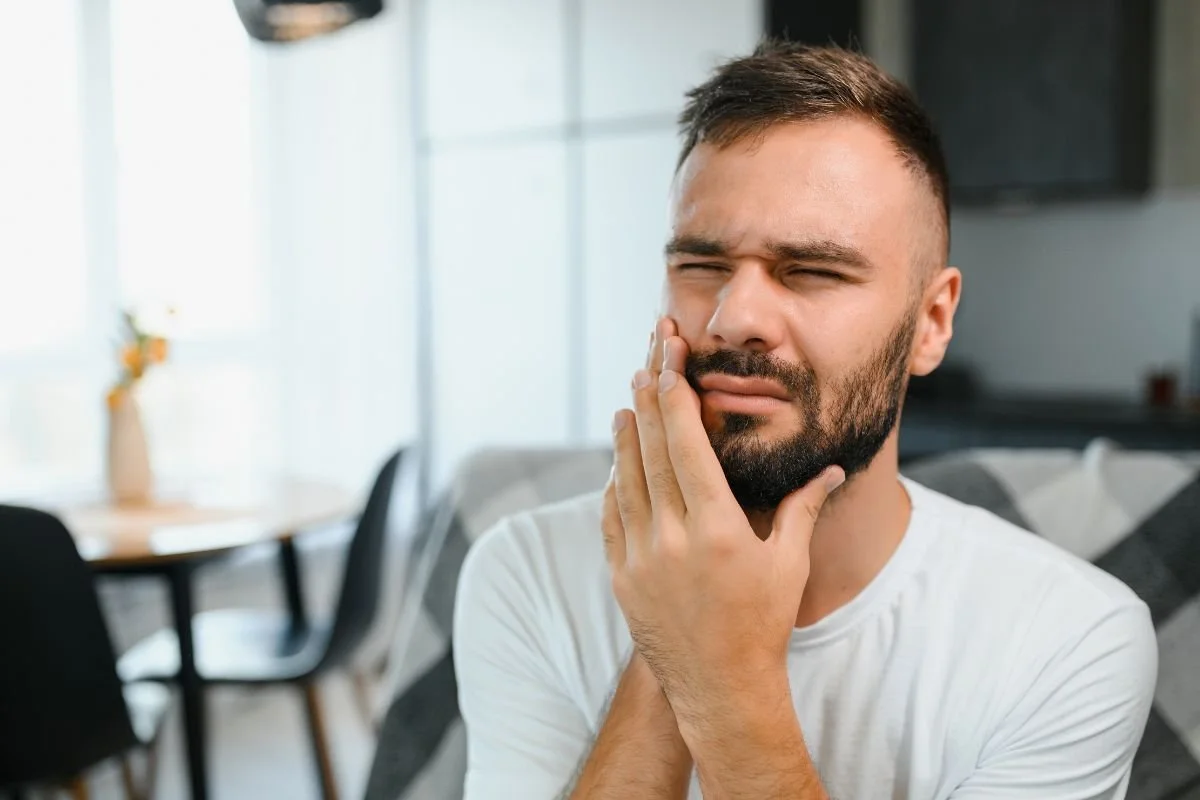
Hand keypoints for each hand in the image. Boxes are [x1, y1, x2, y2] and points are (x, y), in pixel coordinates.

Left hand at [602, 318, 844, 721]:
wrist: (720, 687)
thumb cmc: (763, 624)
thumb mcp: (788, 564)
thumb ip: (804, 508)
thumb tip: (833, 469)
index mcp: (717, 530)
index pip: (688, 447)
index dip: (676, 400)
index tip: (670, 366)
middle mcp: (673, 540)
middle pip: (652, 454)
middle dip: (649, 403)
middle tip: (645, 364)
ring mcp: (641, 560)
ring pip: (625, 481)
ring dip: (625, 438)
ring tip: (626, 404)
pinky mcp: (622, 578)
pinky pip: (611, 518)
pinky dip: (614, 484)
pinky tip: (618, 462)